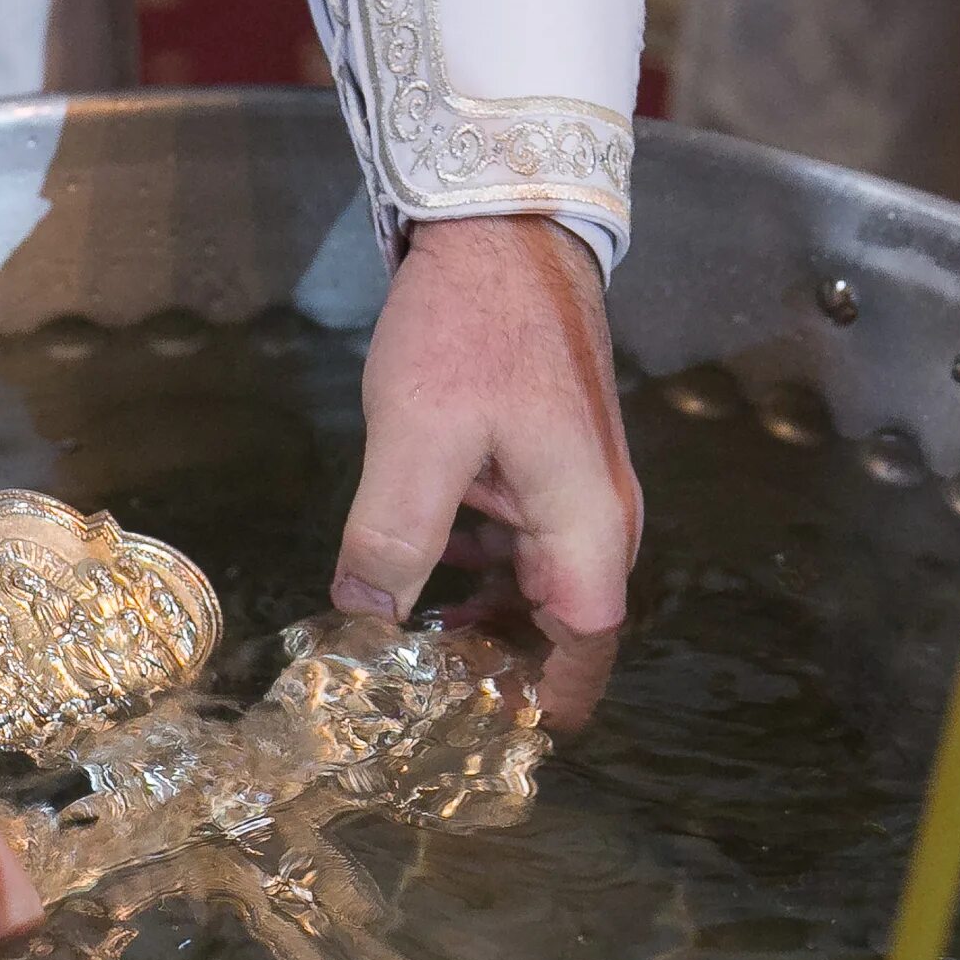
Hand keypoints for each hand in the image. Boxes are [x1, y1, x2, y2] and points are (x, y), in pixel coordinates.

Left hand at [334, 215, 640, 729]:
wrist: (503, 222)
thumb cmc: (473, 324)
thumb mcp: (419, 437)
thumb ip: (394, 539)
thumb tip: (364, 627)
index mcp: (587, 526)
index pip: (584, 652)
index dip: (537, 704)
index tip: (479, 737)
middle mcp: (596, 519)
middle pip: (561, 631)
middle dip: (497, 672)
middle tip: (417, 703)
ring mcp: (572, 491)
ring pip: (534, 591)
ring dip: (479, 625)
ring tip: (404, 655)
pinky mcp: (541, 464)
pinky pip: (517, 547)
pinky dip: (473, 576)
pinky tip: (414, 585)